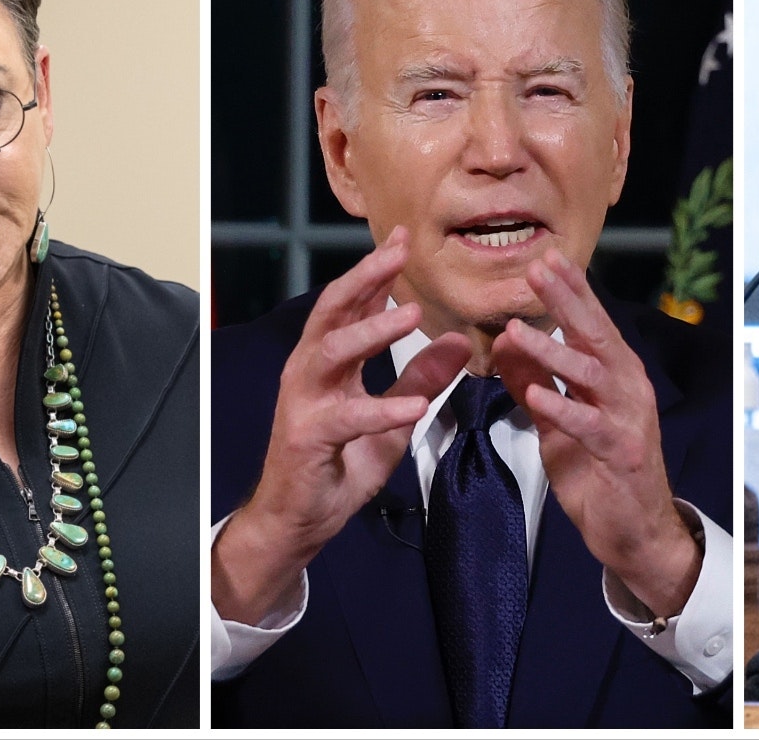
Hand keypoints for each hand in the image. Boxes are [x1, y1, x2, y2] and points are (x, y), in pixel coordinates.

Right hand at [213, 227, 470, 623]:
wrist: (300, 519)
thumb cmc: (339, 463)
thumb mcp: (393, 417)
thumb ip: (421, 379)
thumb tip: (458, 340)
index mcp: (329, 361)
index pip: (352, 304)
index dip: (377, 271)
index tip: (405, 239)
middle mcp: (310, 371)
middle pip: (334, 311)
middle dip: (366, 278)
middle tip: (399, 252)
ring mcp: (304, 402)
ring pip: (333, 352)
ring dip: (372, 331)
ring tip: (411, 315)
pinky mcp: (308, 437)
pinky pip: (349, 419)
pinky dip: (382, 410)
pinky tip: (414, 408)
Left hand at [492, 249, 700, 616]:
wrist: (635, 532)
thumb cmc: (599, 473)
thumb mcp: (557, 423)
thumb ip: (535, 383)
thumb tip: (504, 343)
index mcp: (614, 376)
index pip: (591, 324)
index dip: (570, 291)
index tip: (545, 259)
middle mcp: (626, 388)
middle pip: (594, 336)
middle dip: (565, 302)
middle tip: (537, 270)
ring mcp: (628, 419)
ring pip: (590, 375)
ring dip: (552, 352)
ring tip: (516, 331)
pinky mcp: (621, 453)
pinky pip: (589, 426)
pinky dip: (563, 410)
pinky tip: (537, 398)